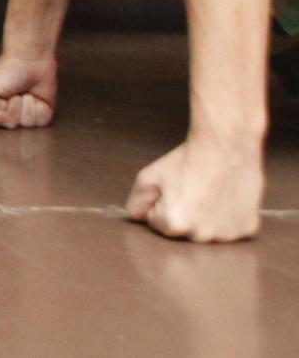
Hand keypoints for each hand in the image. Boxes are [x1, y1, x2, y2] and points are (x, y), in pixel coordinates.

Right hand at [0, 52, 57, 128]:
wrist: (30, 60)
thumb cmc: (6, 72)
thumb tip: (8, 124)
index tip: (0, 95)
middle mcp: (6, 118)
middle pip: (12, 125)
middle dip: (15, 107)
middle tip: (14, 93)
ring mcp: (25, 117)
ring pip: (28, 124)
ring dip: (28, 105)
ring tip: (25, 93)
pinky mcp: (41, 115)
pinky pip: (42, 122)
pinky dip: (41, 108)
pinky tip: (36, 97)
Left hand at [125, 139, 264, 242]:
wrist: (224, 147)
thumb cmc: (186, 160)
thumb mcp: (148, 177)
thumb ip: (135, 204)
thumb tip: (136, 220)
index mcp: (173, 224)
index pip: (157, 224)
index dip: (162, 204)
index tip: (173, 189)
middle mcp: (201, 236)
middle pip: (183, 231)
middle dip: (183, 214)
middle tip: (192, 191)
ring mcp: (226, 235)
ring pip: (208, 233)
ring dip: (207, 219)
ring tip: (210, 194)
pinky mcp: (247, 230)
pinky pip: (231, 230)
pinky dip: (228, 219)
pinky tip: (226, 199)